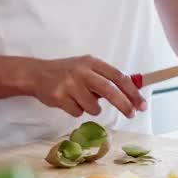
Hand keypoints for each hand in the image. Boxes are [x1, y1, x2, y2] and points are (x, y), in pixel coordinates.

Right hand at [26, 56, 145, 118]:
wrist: (36, 74)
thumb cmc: (66, 72)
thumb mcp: (86, 68)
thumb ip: (105, 78)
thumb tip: (130, 94)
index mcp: (92, 62)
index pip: (118, 76)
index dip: (132, 91)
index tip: (141, 104)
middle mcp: (82, 71)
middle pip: (110, 90)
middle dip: (124, 104)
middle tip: (132, 114)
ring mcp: (70, 83)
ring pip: (93, 107)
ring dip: (91, 108)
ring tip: (79, 99)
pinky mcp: (59, 96)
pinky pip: (77, 112)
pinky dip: (76, 110)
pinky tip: (67, 101)